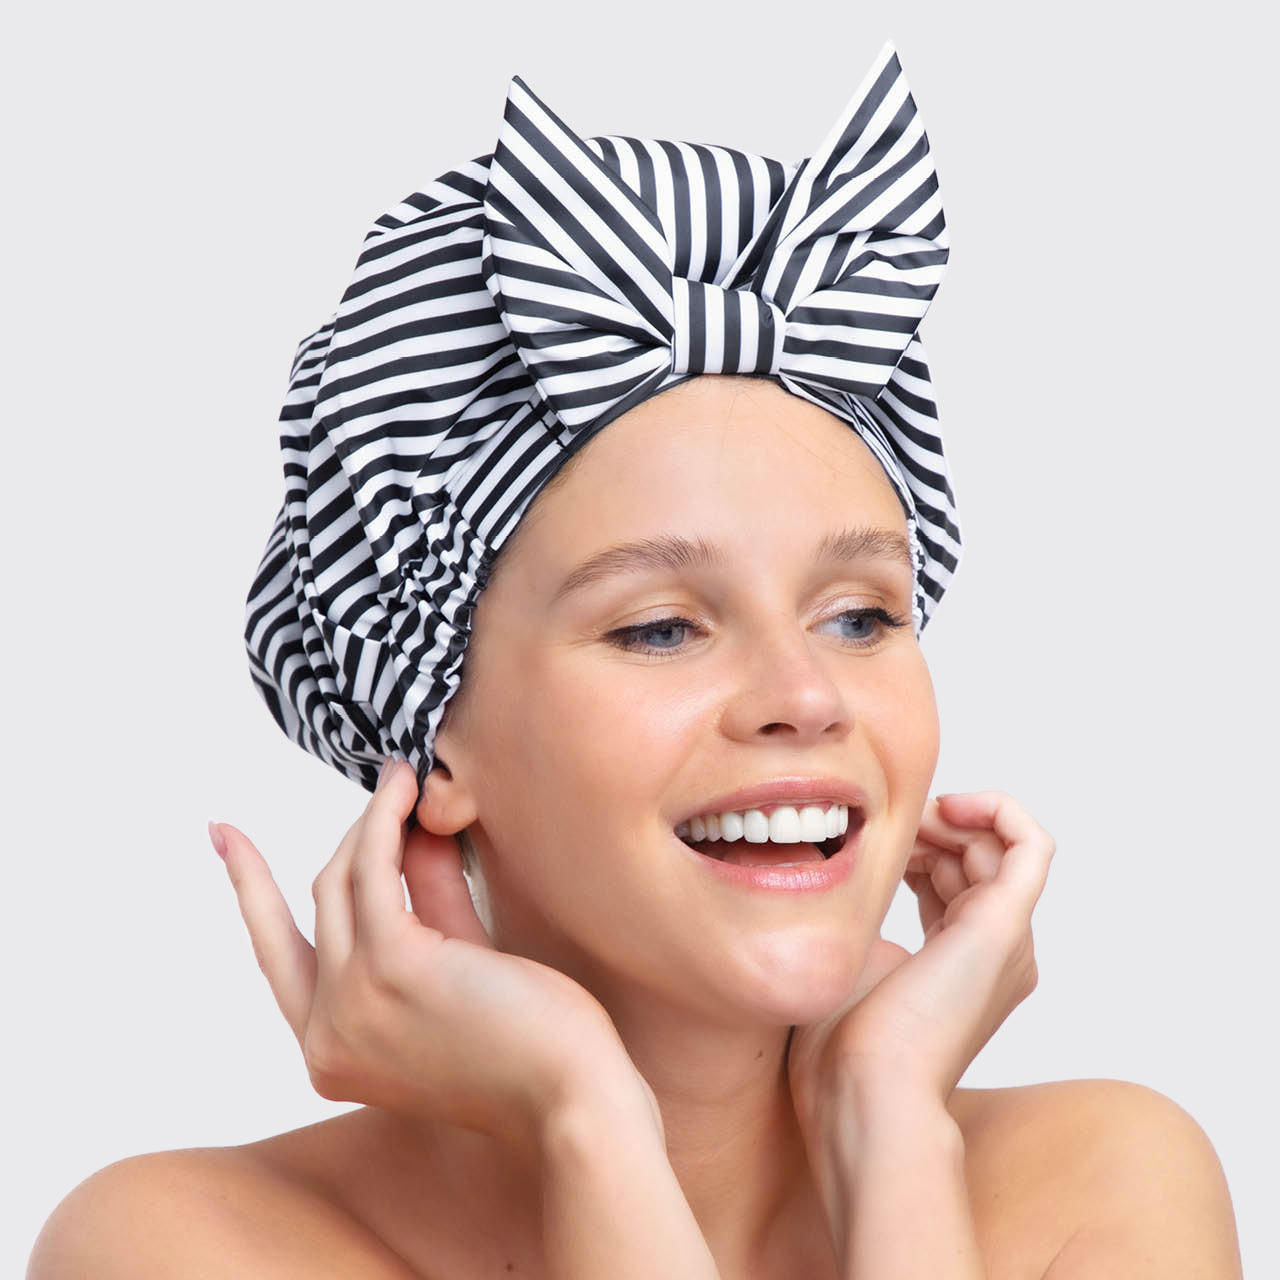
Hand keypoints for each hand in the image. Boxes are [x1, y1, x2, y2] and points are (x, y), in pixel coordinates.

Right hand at [209, 760, 657, 1158]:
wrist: (572, 1094)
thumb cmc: (528, 1039)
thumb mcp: (456, 965)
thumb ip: (425, 902)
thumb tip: (406, 826)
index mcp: (330, 1052)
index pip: (276, 953)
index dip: (249, 888)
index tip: (223, 834)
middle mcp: (324, 1036)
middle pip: (317, 904)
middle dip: (350, 836)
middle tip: (386, 783)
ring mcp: (350, 1003)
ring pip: (342, 879)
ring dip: (375, 818)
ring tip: (408, 775)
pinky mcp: (389, 966)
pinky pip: (375, 868)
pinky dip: (387, 818)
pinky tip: (408, 787)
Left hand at [787, 791, 1054, 1122]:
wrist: (863, 1092)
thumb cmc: (843, 1048)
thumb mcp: (852, 961)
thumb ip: (866, 920)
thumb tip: (852, 883)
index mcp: (962, 963)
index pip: (951, 878)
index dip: (913, 843)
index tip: (870, 840)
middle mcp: (996, 953)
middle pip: (975, 856)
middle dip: (928, 825)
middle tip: (885, 826)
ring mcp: (1006, 940)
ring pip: (998, 845)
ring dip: (949, 815)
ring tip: (904, 822)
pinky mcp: (1005, 926)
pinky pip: (1031, 845)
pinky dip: (998, 809)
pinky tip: (949, 806)